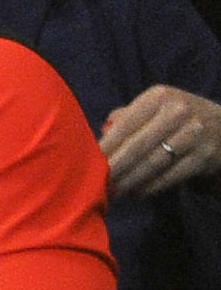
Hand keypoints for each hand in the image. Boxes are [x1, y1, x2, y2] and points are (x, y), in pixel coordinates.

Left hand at [99, 85, 220, 199]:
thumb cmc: (175, 121)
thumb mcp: (154, 109)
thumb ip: (125, 118)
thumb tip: (97, 136)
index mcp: (160, 97)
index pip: (124, 125)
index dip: (104, 148)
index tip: (85, 165)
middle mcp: (179, 111)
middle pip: (136, 146)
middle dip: (114, 168)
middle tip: (97, 184)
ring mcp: (195, 133)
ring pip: (152, 164)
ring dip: (129, 181)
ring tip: (113, 191)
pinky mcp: (204, 156)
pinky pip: (169, 177)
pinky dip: (149, 187)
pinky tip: (136, 193)